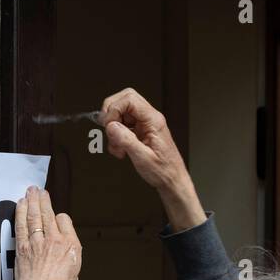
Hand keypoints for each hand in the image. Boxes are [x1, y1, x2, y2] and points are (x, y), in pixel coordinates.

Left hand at [9, 186, 80, 279]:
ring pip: (34, 215)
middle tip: (39, 190)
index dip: (60, 218)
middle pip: (48, 213)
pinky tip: (20, 204)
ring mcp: (37, 242)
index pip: (64, 220)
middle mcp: (55, 240)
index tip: (56, 219)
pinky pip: (21, 224)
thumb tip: (64, 248)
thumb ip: (70, 255)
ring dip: (31, 201)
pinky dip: (20, 212)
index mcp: (71, 246)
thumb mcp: (74, 272)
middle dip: (43, 199)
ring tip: (30, 191)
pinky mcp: (22, 247)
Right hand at [99, 88, 204, 229]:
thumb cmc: (163, 171)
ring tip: (117, 146)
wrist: (171, 180)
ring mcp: (144, 124)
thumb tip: (111, 126)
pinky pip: (122, 125)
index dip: (114, 109)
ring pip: (121, 113)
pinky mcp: (140, 131)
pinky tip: (120, 150)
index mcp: (153, 120)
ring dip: (113, 128)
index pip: (130, 99)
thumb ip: (126, 140)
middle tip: (108, 129)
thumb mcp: (143, 158)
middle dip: (111, 113)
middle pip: (125, 100)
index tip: (108, 126)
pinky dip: (116, 136)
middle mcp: (149, 118)